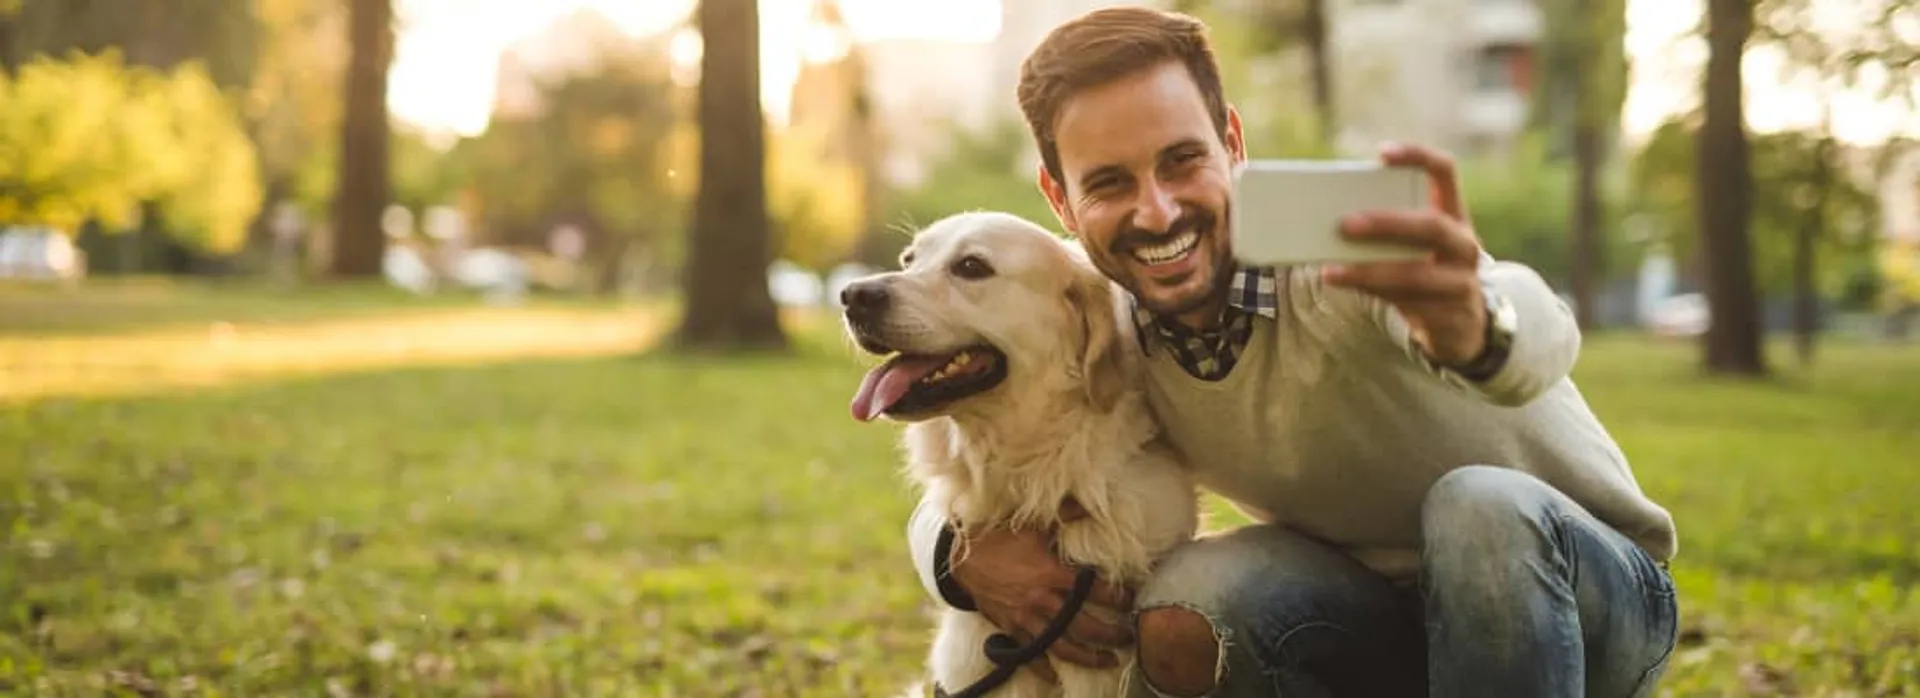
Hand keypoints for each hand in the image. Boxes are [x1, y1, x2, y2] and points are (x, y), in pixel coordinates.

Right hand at [947, 500, 1135, 681]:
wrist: (960, 558)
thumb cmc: (999, 538)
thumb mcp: (1032, 524)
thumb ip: (1064, 514)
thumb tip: (1089, 504)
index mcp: (1053, 575)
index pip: (1096, 590)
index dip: (1118, 597)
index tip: (1132, 600)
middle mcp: (1044, 601)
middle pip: (1086, 626)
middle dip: (1112, 634)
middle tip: (1130, 637)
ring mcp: (1027, 619)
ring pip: (1064, 646)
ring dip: (1089, 656)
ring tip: (1110, 661)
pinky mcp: (1011, 629)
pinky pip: (1030, 654)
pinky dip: (1043, 668)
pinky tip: (1056, 678)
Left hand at [1323, 142, 1488, 365]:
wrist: (1458, 324)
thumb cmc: (1423, 270)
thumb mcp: (1414, 246)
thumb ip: (1387, 231)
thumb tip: (1327, 222)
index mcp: (1454, 214)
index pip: (1445, 172)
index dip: (1418, 157)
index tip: (1382, 153)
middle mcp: (1464, 244)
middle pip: (1431, 226)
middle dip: (1386, 224)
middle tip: (1345, 224)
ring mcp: (1461, 282)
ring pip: (1415, 274)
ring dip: (1368, 272)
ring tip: (1331, 271)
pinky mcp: (1449, 315)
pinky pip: (1407, 303)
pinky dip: (1372, 293)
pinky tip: (1345, 286)